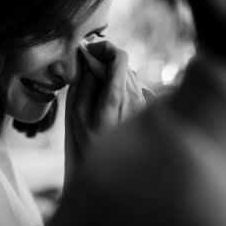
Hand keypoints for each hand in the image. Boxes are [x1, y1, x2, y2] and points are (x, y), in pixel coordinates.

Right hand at [65, 40, 147, 163]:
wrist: (114, 177)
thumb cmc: (89, 146)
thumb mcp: (77, 116)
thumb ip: (84, 84)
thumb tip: (87, 61)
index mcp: (117, 96)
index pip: (119, 57)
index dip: (104, 48)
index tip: (89, 51)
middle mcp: (136, 98)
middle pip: (125, 65)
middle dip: (106, 62)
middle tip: (88, 68)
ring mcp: (144, 106)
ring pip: (131, 77)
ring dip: (114, 76)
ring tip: (97, 89)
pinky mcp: (148, 113)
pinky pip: (137, 90)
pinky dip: (123, 88)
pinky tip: (111, 103)